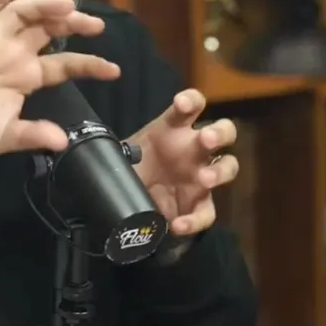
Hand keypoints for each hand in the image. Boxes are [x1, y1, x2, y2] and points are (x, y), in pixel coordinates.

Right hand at [0, 0, 120, 159]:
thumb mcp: (3, 137)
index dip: (89, 64)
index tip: (114, 70)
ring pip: (19, 13)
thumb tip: (64, 142)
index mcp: (25, 77)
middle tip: (96, 24)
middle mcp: (11, 54)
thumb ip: (31, 135)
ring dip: (41, 5)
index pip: (64, 65)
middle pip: (46, 28)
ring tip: (64, 5)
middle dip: (72, 22)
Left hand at [128, 89, 239, 236]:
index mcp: (175, 129)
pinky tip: (178, 224)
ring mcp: (202, 176)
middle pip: (224, 131)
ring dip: (221, 171)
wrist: (128, 200)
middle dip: (218, 132)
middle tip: (206, 139)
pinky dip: (194, 220)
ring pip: (228, 166)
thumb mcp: (123, 154)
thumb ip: (119, 150)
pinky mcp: (199, 205)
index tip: (182, 104)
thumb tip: (97, 153)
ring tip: (205, 179)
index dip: (191, 101)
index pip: (192, 106)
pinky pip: (207, 213)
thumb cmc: (131, 167)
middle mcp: (194, 149)